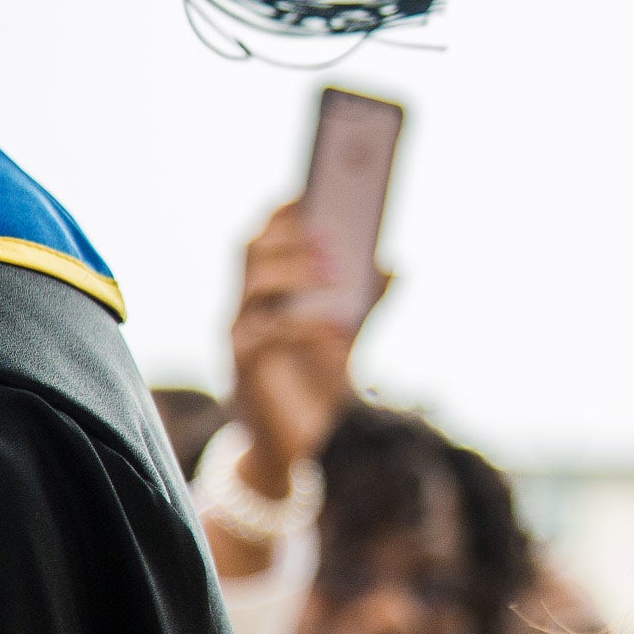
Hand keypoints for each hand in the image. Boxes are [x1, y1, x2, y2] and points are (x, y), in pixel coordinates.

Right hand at [228, 201, 386, 495]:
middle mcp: (244, 308)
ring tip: (338, 276)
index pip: (260, 239)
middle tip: (333, 240)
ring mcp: (237, 336)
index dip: (279, 213)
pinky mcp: (242, 369)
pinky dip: (305, 329)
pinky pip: (267, 336)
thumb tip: (395, 266)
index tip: (308, 190)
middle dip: (291, 239)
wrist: (292, 444)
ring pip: (252, 289)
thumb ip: (367, 304)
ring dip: (297, 275)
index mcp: (264, 294)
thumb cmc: (314, 384)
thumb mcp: (347, 338)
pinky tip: (337, 333)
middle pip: (250, 253)